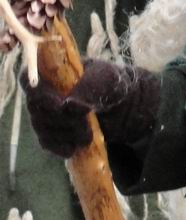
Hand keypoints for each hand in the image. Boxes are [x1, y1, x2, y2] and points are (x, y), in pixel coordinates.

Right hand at [22, 59, 160, 157]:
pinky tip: (73, 148)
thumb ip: (86, 88)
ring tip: (88, 134)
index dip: (37, 92)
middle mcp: (46, 91)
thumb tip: (67, 106)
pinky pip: (47, 142)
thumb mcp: (105, 79)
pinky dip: (59, 146)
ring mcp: (47, 113)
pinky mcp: (53, 132)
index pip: (28, 78)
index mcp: (54, 70)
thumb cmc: (111, 84)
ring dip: (64, 133)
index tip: (59, 104)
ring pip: (42, 127)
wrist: (123, 106)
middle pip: (36, 107)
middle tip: (85, 121)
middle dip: (61, 118)